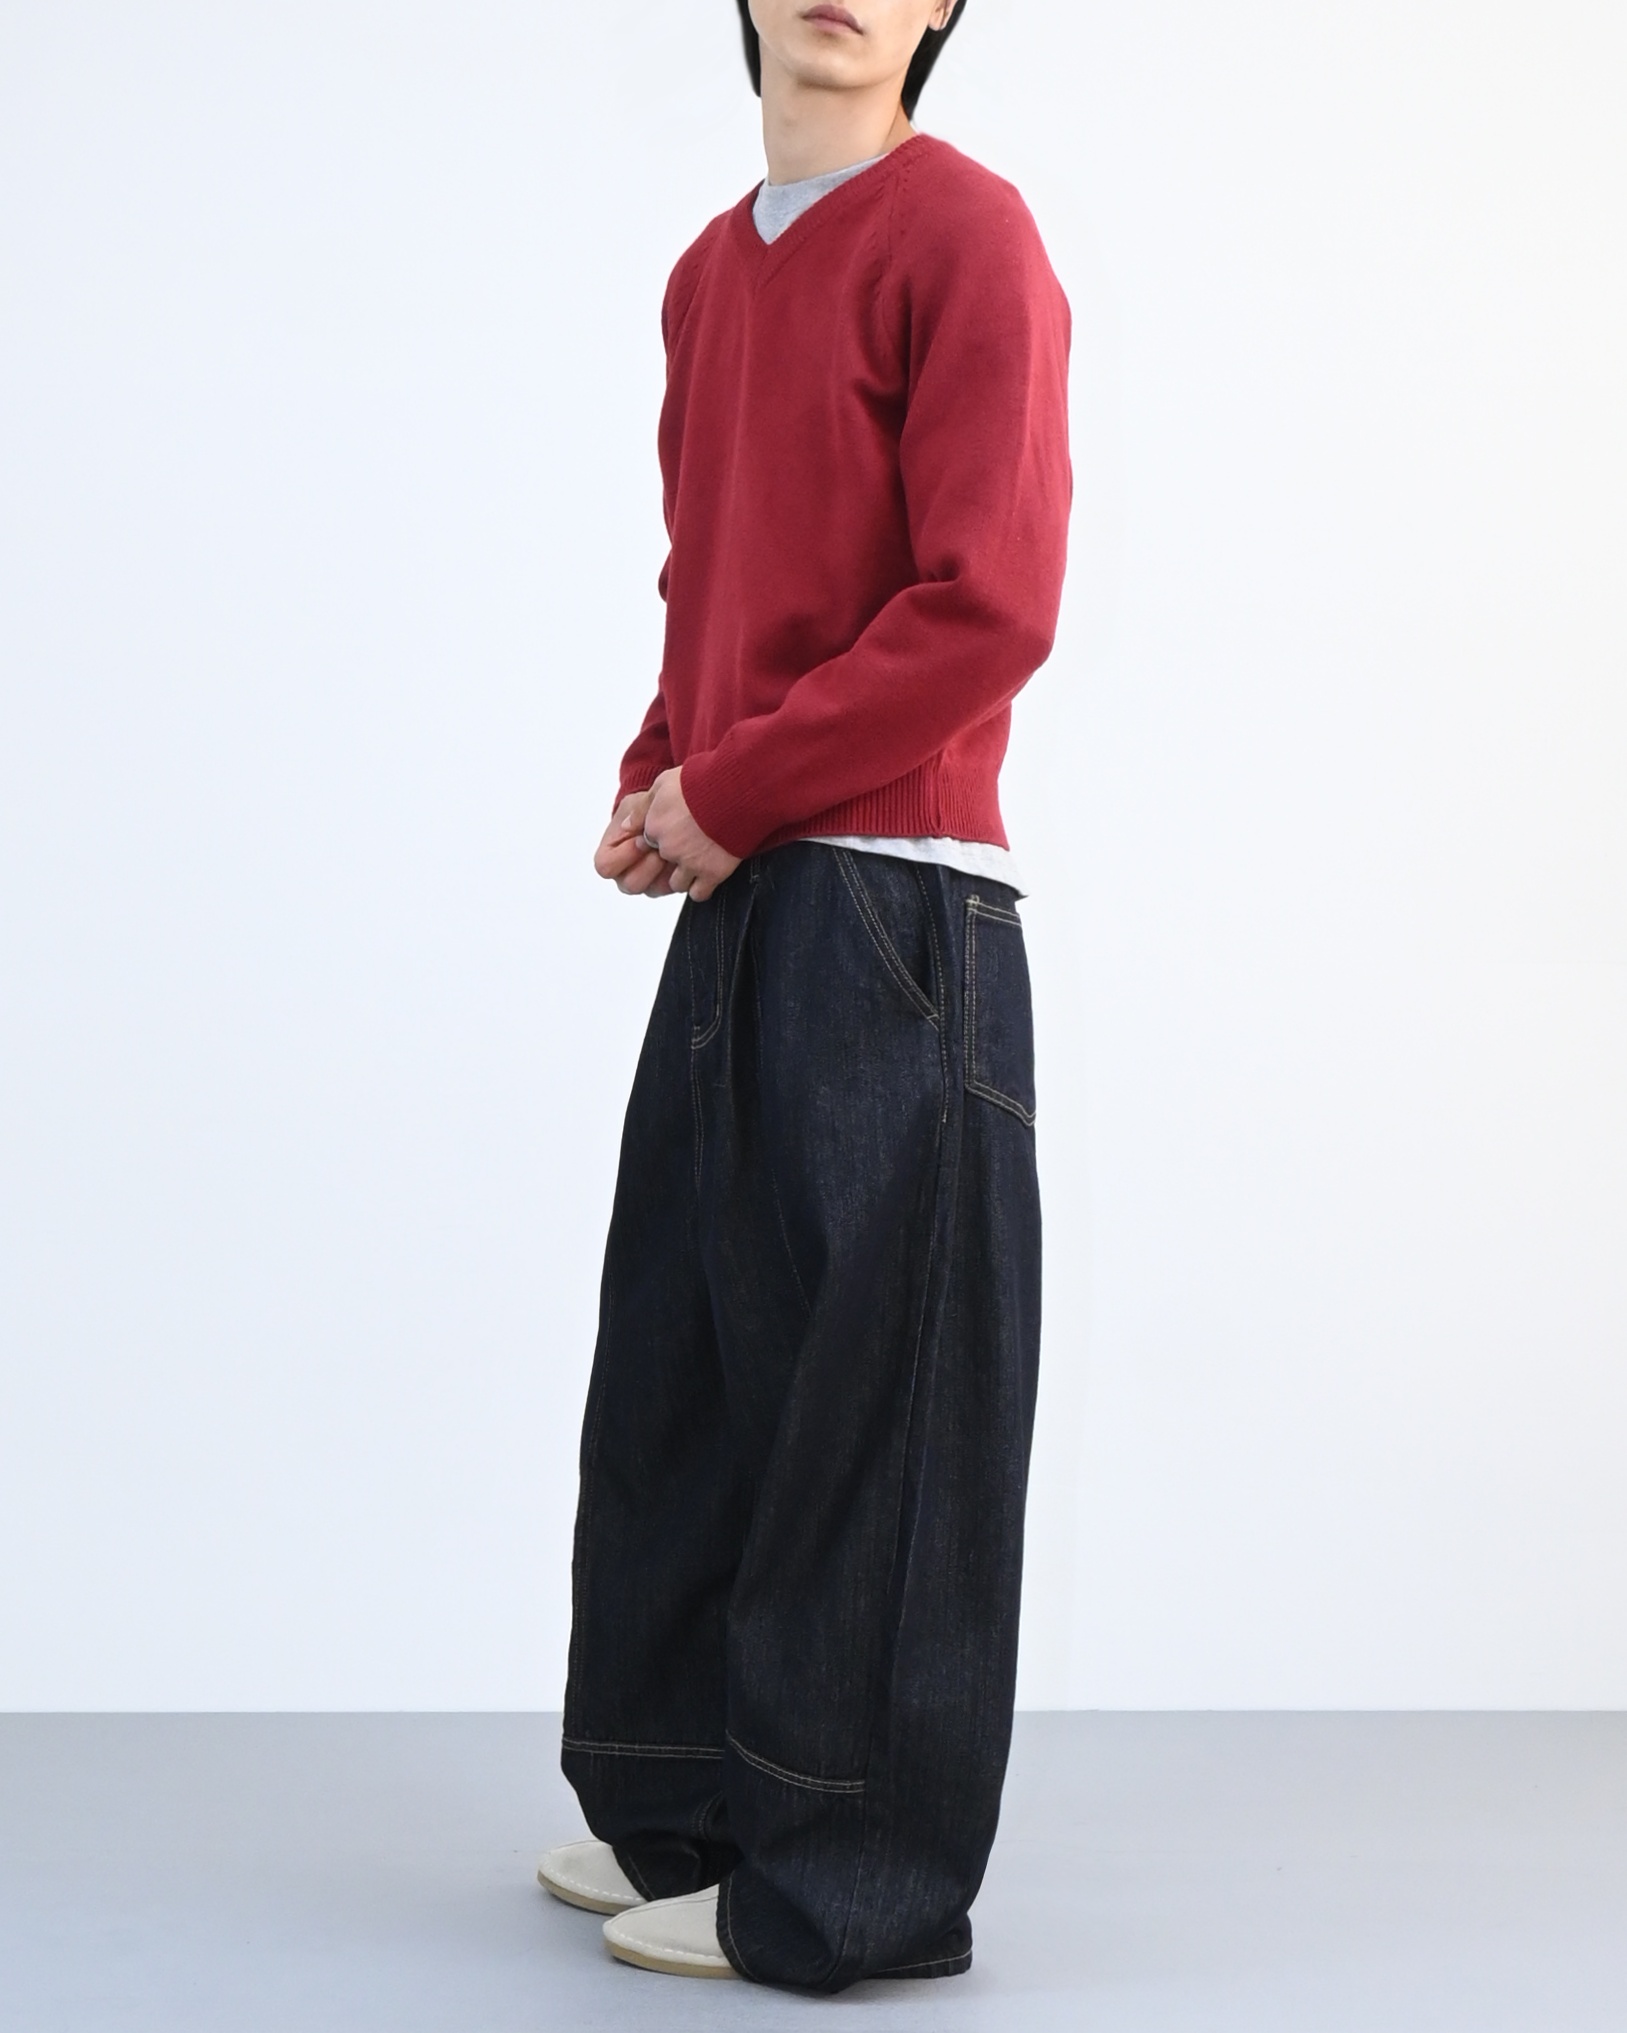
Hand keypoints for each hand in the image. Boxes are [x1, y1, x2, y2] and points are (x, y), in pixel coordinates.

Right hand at [594, 790, 676, 896]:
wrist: (666, 815)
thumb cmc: (645, 810)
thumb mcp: (637, 804)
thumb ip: (634, 813)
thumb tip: (630, 826)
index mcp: (609, 857)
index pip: (606, 866)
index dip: (623, 854)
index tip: (640, 838)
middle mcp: (624, 875)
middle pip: (630, 884)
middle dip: (648, 863)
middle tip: (659, 846)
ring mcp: (646, 883)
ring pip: (653, 889)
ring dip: (664, 869)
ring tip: (672, 850)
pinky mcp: (667, 885)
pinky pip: (672, 886)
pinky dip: (679, 873)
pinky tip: (682, 856)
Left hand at [641, 767, 739, 901]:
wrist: (736, 791)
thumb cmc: (702, 782)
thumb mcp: (664, 782)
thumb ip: (643, 806)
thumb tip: (626, 826)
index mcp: (654, 826)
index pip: (649, 842)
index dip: (663, 836)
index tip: (678, 828)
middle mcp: (668, 848)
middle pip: (663, 862)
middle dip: (674, 855)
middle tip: (693, 841)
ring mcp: (690, 863)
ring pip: (677, 883)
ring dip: (684, 876)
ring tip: (700, 860)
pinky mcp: (712, 873)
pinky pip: (698, 893)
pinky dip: (701, 888)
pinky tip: (708, 876)